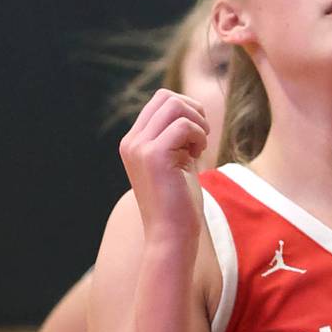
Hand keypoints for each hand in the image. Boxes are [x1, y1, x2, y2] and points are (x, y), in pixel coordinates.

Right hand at [120, 89, 208, 243]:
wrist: (171, 234)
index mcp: (133, 142)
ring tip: (198, 147)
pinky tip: (198, 155)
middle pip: (166, 96)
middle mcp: (131, 142)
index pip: (160, 100)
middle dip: (192, 110)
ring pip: (175, 105)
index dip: (186, 109)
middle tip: (200, 137)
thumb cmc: (179, 199)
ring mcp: (139, 148)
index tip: (195, 135)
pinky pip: (184, 125)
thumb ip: (177, 134)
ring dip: (197, 122)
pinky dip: (199, 135)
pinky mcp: (153, 155)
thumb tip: (192, 105)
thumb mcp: (176, 159)